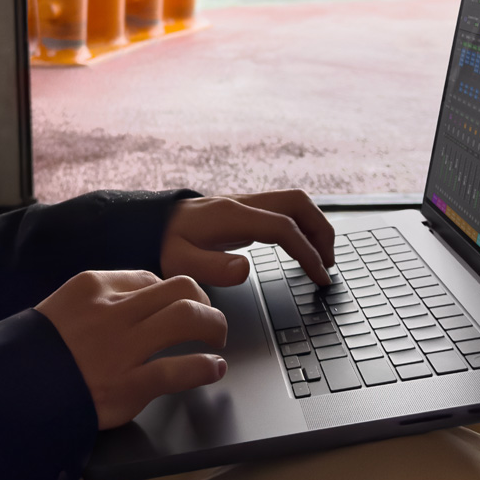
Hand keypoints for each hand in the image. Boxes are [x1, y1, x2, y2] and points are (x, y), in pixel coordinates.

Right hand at [37, 270, 228, 429]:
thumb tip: (143, 298)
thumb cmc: (36, 352)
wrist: (8, 389)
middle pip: (180, 289)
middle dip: (205, 303)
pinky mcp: (127, 385)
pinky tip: (213, 369)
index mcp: (93, 286)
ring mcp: (121, 348)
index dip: (173, 294)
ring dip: (213, 326)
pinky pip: (179, 369)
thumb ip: (100, 302)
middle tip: (210, 320)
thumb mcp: (63, 308)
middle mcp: (112, 311)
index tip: (181, 306)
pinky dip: (204, 368)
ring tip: (217, 339)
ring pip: (187, 317)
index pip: (151, 278)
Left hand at [159, 189, 337, 286]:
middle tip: (329, 264)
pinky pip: (284, 211)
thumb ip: (212, 268)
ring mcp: (245, 203)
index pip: (284, 227)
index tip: (318, 276)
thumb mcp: (179, 263)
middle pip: (298, 203)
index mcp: (232, 216)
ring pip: (295, 203)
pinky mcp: (245, 210)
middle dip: (322, 231)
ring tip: (322, 259)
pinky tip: (301, 249)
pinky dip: (301, 227)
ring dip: (315, 227)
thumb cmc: (163, 244)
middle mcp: (243, 203)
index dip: (307, 251)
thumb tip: (246, 269)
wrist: (149, 223)